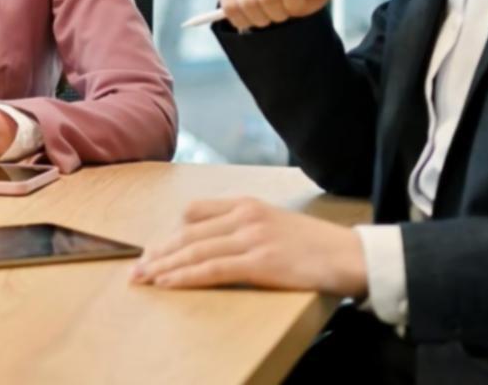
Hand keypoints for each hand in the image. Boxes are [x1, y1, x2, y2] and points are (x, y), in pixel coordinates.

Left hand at [130, 197, 366, 296]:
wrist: (352, 256)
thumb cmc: (315, 245)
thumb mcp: (275, 224)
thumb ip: (244, 228)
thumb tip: (213, 245)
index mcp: (246, 204)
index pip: (194, 213)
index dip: (169, 233)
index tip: (152, 250)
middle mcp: (244, 216)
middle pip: (187, 234)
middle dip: (157, 253)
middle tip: (135, 268)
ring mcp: (252, 238)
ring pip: (194, 251)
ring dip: (163, 266)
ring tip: (142, 279)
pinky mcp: (260, 262)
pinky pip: (212, 269)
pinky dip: (185, 276)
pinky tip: (167, 283)